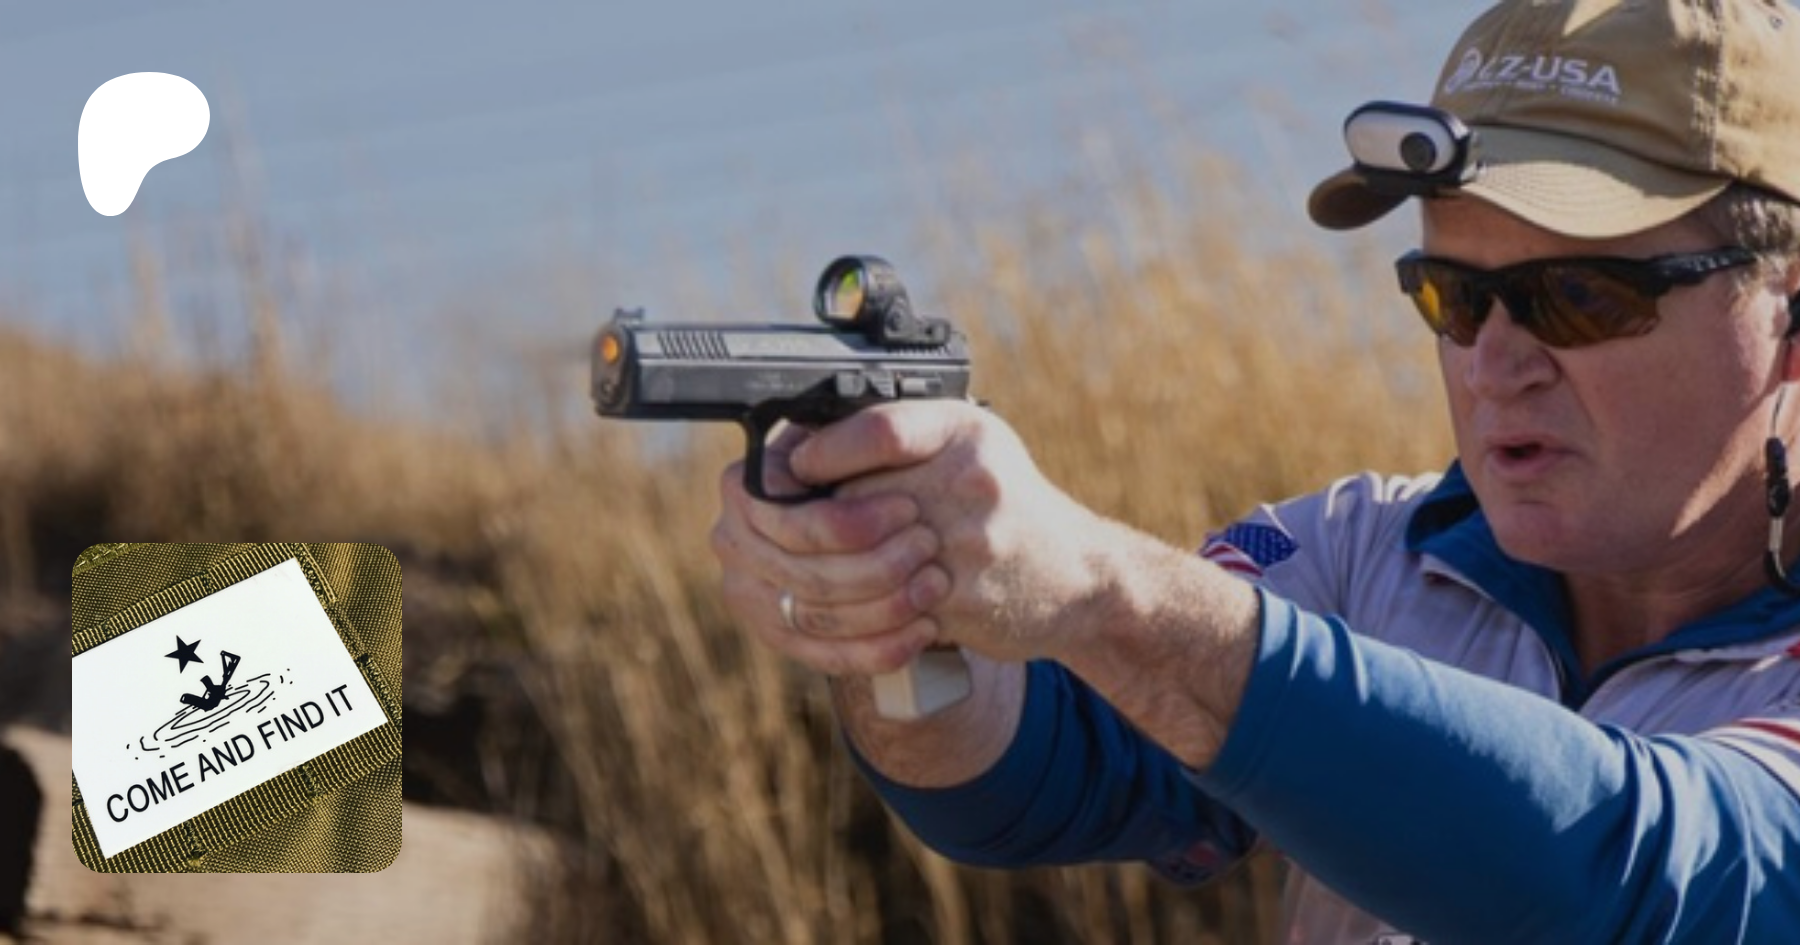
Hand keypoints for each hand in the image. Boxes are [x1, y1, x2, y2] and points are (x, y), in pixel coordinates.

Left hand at [711, 400, 1118, 675]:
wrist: (1079, 576)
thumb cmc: (1004, 505)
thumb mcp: (965, 445)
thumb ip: (896, 436)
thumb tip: (799, 443)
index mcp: (963, 430)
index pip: (875, 429)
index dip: (819, 453)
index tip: (792, 468)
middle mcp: (969, 479)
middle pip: (848, 503)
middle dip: (800, 529)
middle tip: (775, 536)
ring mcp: (969, 542)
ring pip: (854, 570)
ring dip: (817, 583)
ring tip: (799, 579)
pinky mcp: (964, 599)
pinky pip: (882, 614)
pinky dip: (854, 619)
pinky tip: (845, 610)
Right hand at [711, 422, 947, 677]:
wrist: (889, 512)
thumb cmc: (887, 462)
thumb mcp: (883, 432)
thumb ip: (862, 432)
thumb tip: (822, 458)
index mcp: (746, 484)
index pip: (788, 518)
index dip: (850, 522)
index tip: (908, 508)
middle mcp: (735, 541)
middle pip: (805, 573)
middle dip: (878, 564)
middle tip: (930, 546)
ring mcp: (752, 594)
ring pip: (818, 618)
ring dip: (886, 605)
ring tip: (935, 583)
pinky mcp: (779, 635)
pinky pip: (828, 656)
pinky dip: (881, 647)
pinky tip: (924, 629)